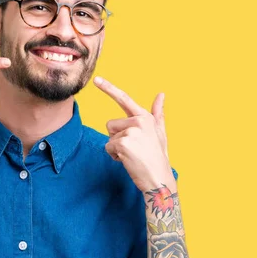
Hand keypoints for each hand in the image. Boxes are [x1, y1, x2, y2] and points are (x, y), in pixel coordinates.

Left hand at [93, 76, 174, 192]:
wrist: (159, 178)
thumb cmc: (157, 156)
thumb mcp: (159, 133)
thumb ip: (157, 113)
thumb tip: (161, 94)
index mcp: (145, 117)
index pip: (124, 99)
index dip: (109, 88)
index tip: (96, 79)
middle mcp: (139, 121)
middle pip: (110, 125)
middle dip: (117, 138)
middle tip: (134, 149)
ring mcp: (131, 132)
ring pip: (109, 137)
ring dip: (116, 148)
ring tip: (132, 155)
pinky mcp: (123, 143)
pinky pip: (108, 147)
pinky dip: (115, 156)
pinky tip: (128, 161)